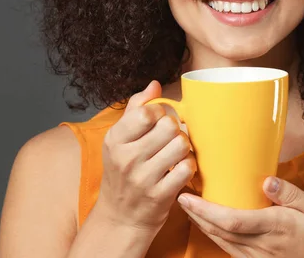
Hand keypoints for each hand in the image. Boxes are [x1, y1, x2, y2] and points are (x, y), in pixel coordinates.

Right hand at [93, 81, 196, 233]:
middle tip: (171, 139)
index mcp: (115, 140)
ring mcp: (143, 178)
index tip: (161, 121)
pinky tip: (181, 169)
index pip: (147, 113)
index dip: (162, 113)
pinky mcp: (159, 196)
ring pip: (181, 146)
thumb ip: (136, 109)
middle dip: (176, 130)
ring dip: (185, 148)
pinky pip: (187, 169)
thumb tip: (155, 85)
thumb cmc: (123, 173)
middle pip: (169, 127)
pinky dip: (189, 167)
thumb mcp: (120, 140)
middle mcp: (126, 158)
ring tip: (177, 154)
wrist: (120, 218)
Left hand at [177, 177, 303, 257]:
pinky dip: (217, 237)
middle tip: (180, 197)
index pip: (232, 220)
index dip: (205, 210)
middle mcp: (264, 246)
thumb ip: (292, 196)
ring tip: (190, 209)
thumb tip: (266, 181)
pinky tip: (212, 228)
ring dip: (203, 226)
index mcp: (277, 228)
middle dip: (196, 215)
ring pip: (223, 243)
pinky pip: (233, 251)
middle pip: (220, 232)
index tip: (187, 197)